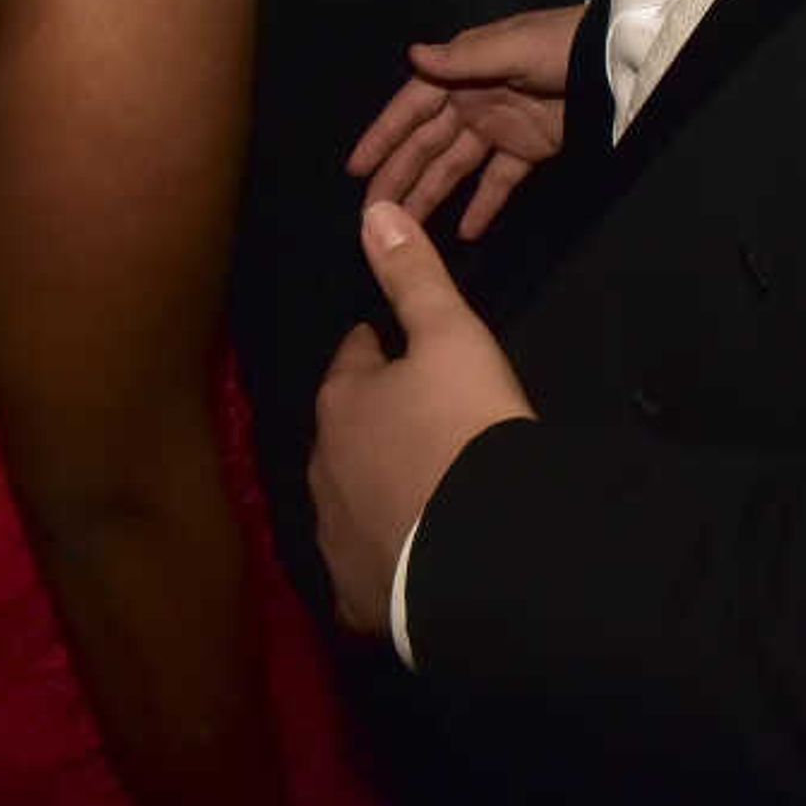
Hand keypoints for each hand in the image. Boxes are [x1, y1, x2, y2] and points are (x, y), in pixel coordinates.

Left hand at [313, 203, 533, 640]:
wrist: (483, 549)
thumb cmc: (466, 428)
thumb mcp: (453, 336)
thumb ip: (413, 276)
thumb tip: (374, 210)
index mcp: (342, 400)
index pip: (354, 357)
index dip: (377, 347)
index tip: (395, 347)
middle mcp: (322, 467)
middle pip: (344, 430)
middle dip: (369, 421)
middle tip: (411, 420)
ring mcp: (335, 535)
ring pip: (346, 499)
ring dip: (371, 489)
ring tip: (411, 489)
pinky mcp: (356, 594)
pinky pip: (359, 571)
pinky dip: (377, 562)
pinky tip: (400, 564)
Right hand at [346, 2, 581, 241]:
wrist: (617, 61)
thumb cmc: (560, 47)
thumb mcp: (511, 47)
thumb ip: (463, 58)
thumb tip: (413, 55)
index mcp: (463, 70)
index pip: (411, 108)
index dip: (383, 136)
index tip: (356, 168)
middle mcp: (472, 99)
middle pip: (426, 144)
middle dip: (398, 177)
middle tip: (371, 214)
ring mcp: (500, 126)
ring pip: (454, 167)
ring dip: (431, 196)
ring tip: (409, 231)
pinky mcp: (529, 149)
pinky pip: (498, 181)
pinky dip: (483, 205)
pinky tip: (465, 232)